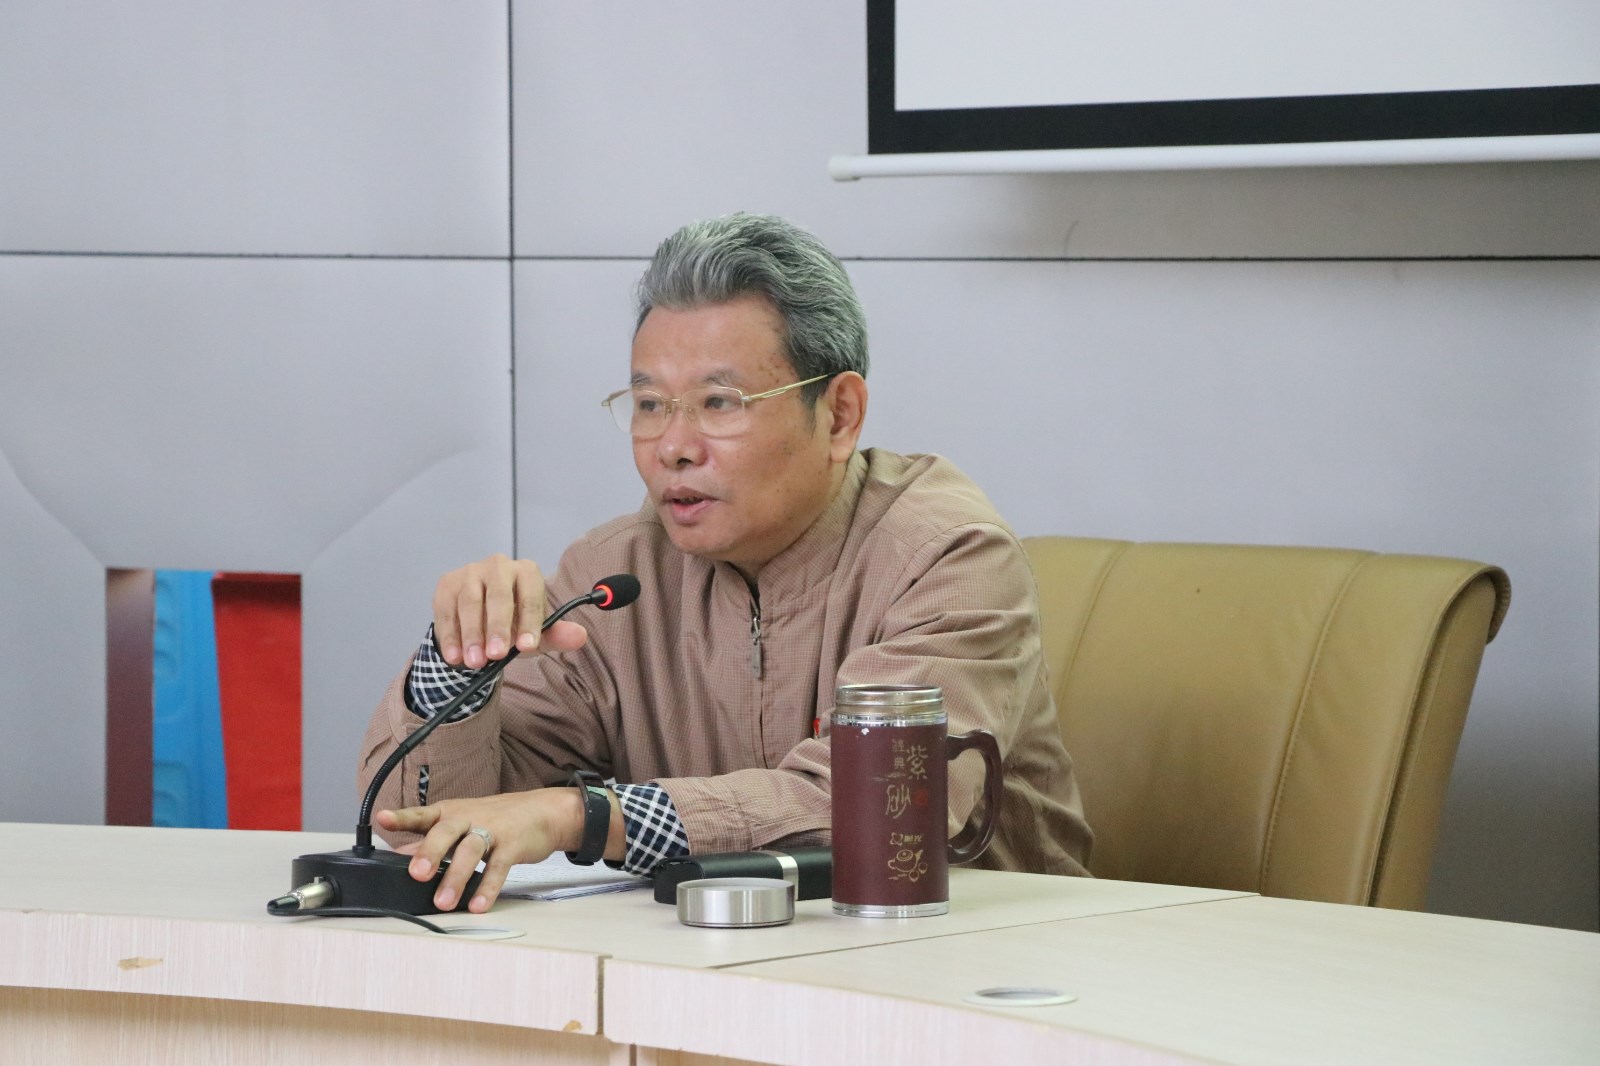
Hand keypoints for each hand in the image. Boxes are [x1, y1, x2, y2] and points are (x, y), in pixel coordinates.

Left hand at [377, 789, 588, 912]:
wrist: (542, 811)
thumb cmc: (494, 819)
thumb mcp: (461, 825)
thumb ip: (431, 841)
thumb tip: (398, 857)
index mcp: (450, 813)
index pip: (423, 815)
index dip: (402, 817)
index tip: (382, 818)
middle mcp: (468, 818)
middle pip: (446, 831)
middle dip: (431, 852)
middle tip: (417, 875)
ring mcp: (492, 830)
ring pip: (471, 851)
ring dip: (457, 877)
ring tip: (444, 903)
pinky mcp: (513, 845)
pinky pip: (499, 867)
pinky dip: (488, 887)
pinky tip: (479, 904)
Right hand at [432, 553, 587, 668]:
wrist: (480, 618)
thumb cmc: (514, 623)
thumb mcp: (536, 632)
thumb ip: (557, 635)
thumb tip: (580, 637)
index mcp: (527, 572)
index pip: (530, 596)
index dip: (529, 622)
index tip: (527, 646)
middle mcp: (499, 566)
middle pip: (498, 596)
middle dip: (497, 627)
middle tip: (496, 655)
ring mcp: (470, 572)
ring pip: (470, 602)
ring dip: (472, 635)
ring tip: (475, 662)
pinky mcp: (447, 585)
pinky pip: (447, 611)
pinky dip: (450, 636)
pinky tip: (455, 657)